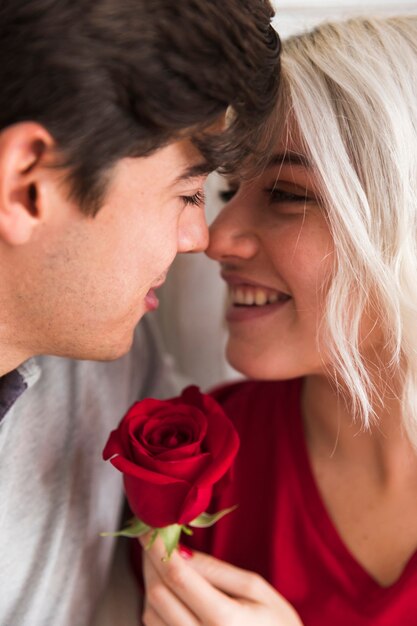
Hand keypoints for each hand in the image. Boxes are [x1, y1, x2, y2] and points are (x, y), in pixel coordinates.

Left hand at [140, 536, 302, 625]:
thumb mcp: (257, 590)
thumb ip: (217, 571)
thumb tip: (181, 551)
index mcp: (223, 620)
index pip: (178, 577)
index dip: (158, 548)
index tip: (149, 529)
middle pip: (157, 595)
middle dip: (149, 561)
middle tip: (150, 539)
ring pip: (150, 615)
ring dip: (150, 584)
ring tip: (160, 563)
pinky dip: (155, 607)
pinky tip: (167, 592)